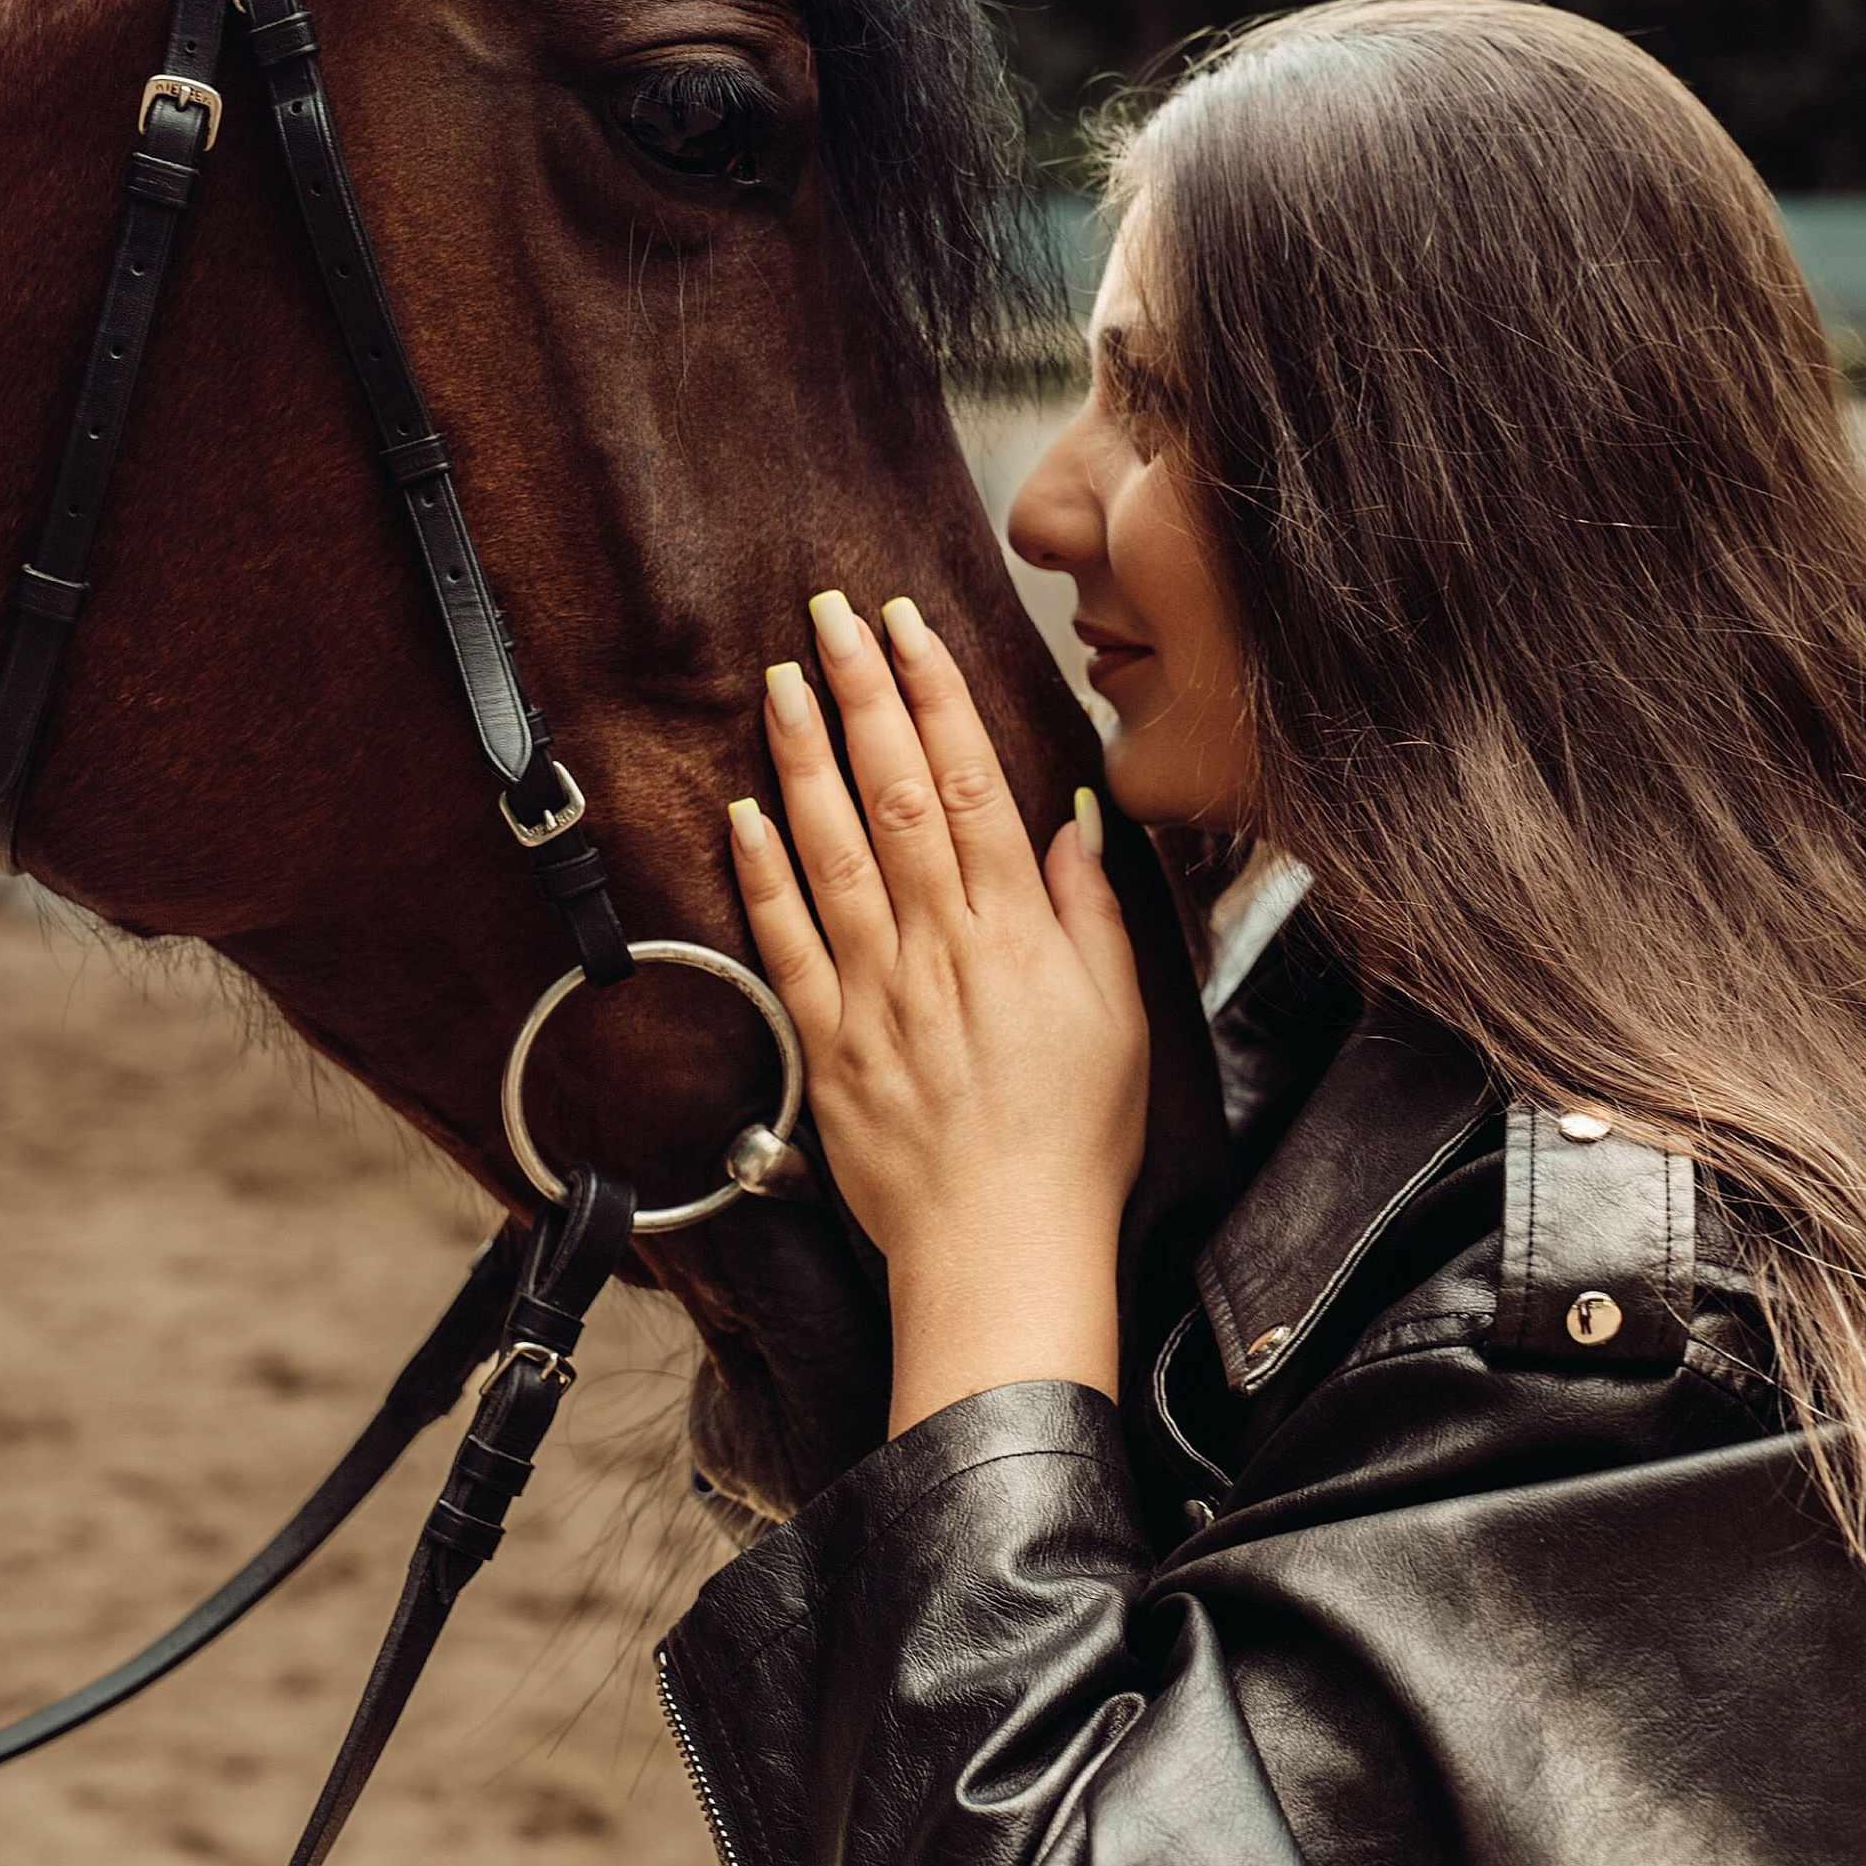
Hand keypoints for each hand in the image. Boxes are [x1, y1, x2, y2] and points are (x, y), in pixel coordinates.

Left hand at [729, 590, 1148, 1433]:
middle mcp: (940, 946)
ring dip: (803, 758)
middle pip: (894, 792)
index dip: (936, 693)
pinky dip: (761, 875)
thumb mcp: (1123, 1015)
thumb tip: (1070, 819)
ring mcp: (875, 992)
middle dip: (861, 692)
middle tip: (830, 614)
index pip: (969, 781)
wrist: (1003, 1250)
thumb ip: (1090, 910)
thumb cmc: (1073, 1140)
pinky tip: (742, 813)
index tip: (909, 624)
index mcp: (1017, 931)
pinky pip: (785, 943)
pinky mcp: (825, 1043)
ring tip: (781, 681)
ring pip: (831, 850)